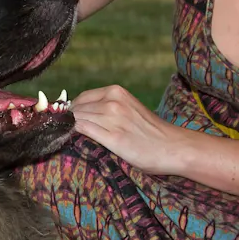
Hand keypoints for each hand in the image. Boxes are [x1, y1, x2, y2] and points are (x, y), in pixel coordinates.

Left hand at [71, 85, 189, 175]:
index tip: (67, 121)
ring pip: (78, 118)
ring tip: (66, 137)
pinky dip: (74, 133)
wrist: (174, 147)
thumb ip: (108, 108)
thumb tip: (81, 115)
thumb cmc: (152, 132)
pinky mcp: (114, 137)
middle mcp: (114, 101)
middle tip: (63, 132)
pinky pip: (83, 130)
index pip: (82, 98)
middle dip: (67, 120)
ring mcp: (113, 118)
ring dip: (69, 128)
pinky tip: (71, 140)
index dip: (71, 110)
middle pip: (77, 108)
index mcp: (117, 92)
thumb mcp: (129, 109)